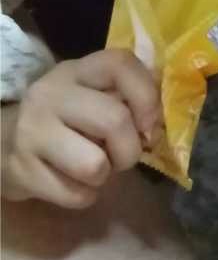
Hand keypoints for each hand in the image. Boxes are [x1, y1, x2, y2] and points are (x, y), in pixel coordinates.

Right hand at [2, 49, 158, 208]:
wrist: (2, 144)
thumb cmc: (64, 122)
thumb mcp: (90, 96)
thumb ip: (124, 99)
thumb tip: (160, 123)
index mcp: (77, 71)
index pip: (120, 63)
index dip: (147, 95)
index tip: (149, 124)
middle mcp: (51, 93)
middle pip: (114, 120)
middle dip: (130, 149)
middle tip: (121, 156)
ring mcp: (32, 130)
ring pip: (94, 165)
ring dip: (104, 176)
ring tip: (92, 168)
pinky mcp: (22, 169)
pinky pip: (76, 194)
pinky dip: (83, 196)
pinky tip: (69, 182)